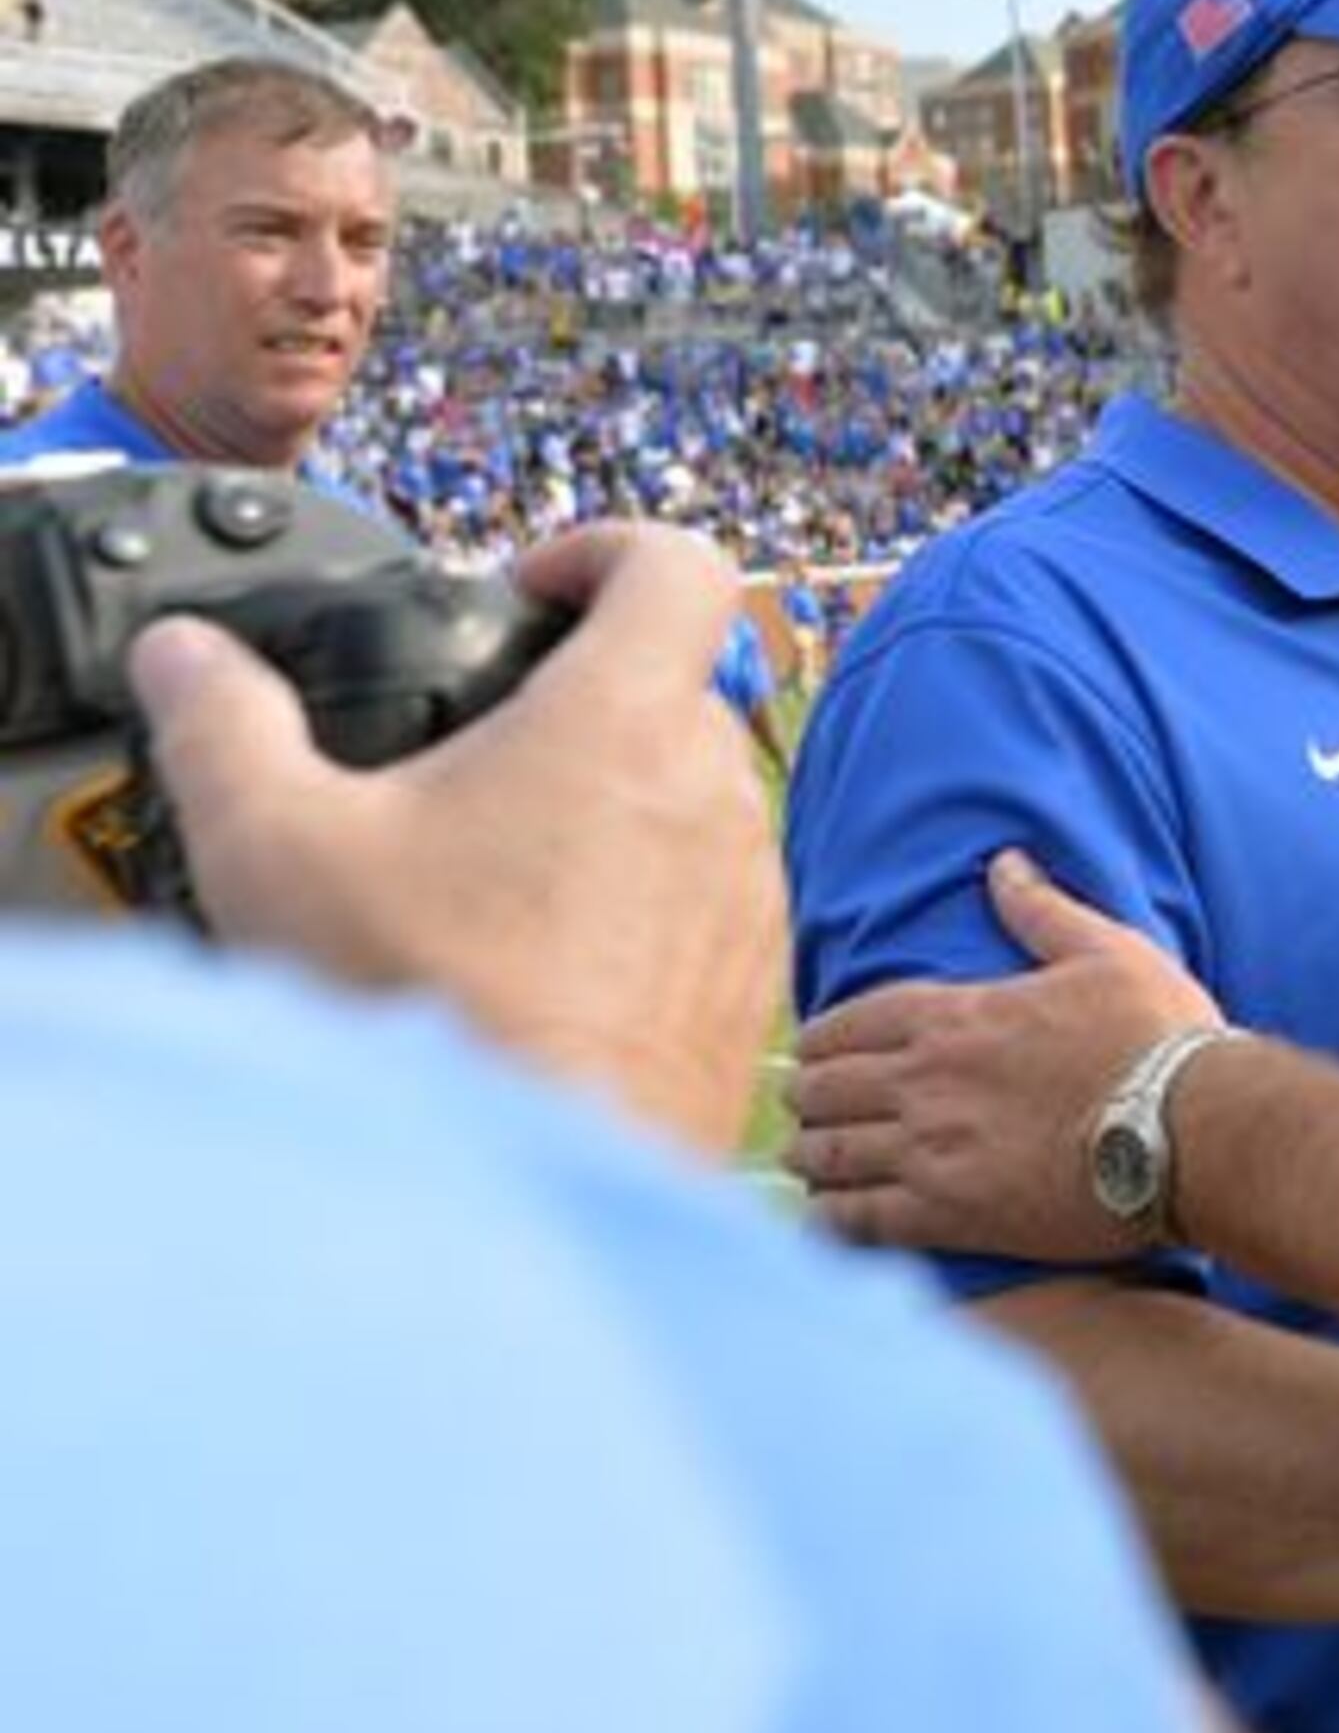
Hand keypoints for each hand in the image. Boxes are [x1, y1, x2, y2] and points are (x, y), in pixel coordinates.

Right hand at [125, 520, 783, 1155]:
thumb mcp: (275, 845)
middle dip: (585, 697)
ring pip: (698, 798)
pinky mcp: (757, 980)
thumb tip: (187, 660)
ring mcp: (752, 889)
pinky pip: (711, 901)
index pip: (676, 564)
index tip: (532, 588)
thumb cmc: (426, 1010)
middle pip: (675, 685)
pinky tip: (549, 962)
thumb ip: (224, 727)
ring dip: (617, 806)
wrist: (535, 1183)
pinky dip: (645, 904)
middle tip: (482, 752)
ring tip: (501, 872)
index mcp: (626, 720)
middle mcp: (718, 789)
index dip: (605, 549)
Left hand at [790, 846, 1220, 1260]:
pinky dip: (830, 1218)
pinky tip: (826, 1219)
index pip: (852, 1021)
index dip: (823, 1038)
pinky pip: (858, 1219)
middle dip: (808, 1096)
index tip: (814, 1050)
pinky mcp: (949, 1214)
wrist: (1193, 1130)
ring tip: (807, 1161)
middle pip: (825, 1088)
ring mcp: (932, 1149)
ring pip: (830, 1154)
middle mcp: (927, 1079)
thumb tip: (1004, 863)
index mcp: (958, 1015)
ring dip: (811, 1155)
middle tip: (804, 1106)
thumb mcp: (1108, 954)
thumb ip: (1044, 911)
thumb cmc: (1158, 1037)